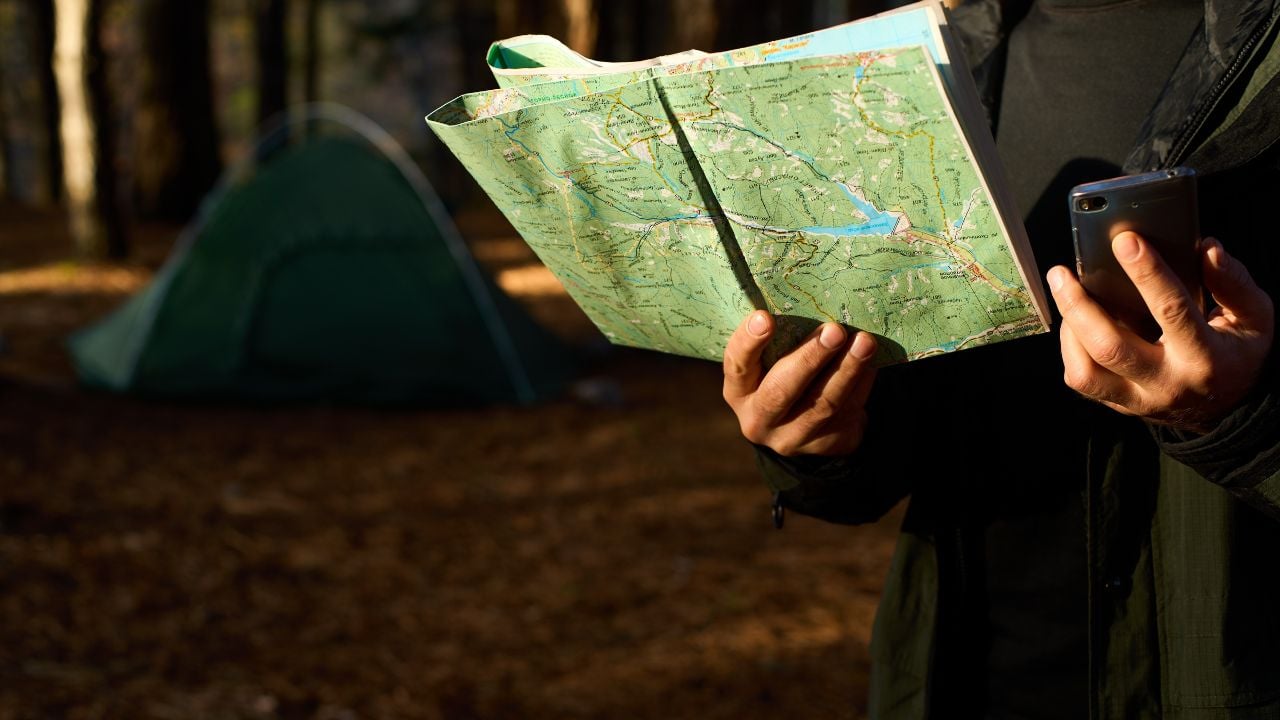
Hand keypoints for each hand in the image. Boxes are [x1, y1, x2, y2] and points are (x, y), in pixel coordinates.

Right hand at [722, 311, 878, 455]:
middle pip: (781, 391)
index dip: (749, 342)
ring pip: (822, 404)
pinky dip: (861, 384)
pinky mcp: (825, 445)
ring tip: (865, 342)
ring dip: (846, 370)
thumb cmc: (784, 377)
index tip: (764, 317)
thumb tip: (815, 306)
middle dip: (810, 358)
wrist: (804, 427)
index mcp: (739, 393)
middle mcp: (759, 420)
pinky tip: (870, 363)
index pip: (737, 366)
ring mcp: (792, 438)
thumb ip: (782, 344)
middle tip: (833, 330)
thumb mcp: (770, 365)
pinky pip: (847, 413)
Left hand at [1048, 232, 1273, 431]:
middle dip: (1078, 306)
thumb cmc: (1237, 354)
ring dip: (1068, 329)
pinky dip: (1070, 348)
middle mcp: (1167, 383)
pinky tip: (1074, 322)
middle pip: (1109, 347)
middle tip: (1061, 272)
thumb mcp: (1255, 319)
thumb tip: (1207, 249)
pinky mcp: (1119, 404)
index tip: (1125, 241)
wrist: (1228, 408)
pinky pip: (1081, 379)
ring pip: (1085, 371)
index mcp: (1205, 358)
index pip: (1171, 311)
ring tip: (1065, 294)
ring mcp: (1139, 400)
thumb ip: (1234, 284)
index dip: (1147, 273)